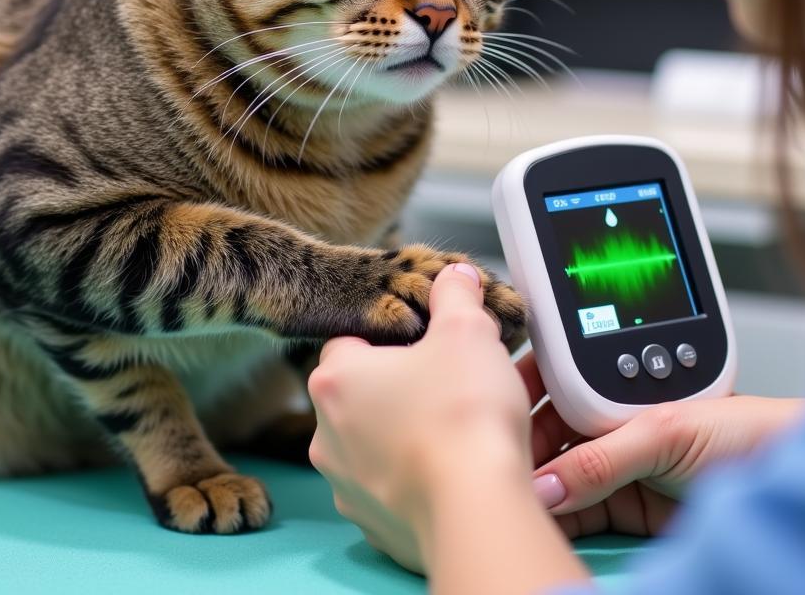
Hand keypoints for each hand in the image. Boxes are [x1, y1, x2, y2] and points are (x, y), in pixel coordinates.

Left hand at [307, 262, 533, 573]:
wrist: (477, 507)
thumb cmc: (463, 413)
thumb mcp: (467, 330)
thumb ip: (455, 294)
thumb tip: (454, 277)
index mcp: (335, 378)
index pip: (351, 340)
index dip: (391, 336)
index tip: (426, 342)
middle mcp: (326, 435)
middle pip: (360, 394)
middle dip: (399, 387)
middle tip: (447, 383)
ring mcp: (345, 485)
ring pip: (372, 444)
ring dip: (404, 434)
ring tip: (455, 429)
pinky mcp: (373, 526)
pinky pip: (391, 490)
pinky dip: (415, 479)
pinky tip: (453, 470)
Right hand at [522, 349, 804, 538]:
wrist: (789, 476)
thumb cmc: (745, 432)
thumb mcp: (664, 434)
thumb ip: (600, 459)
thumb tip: (544, 483)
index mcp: (615, 391)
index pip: (552, 393)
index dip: (520, 406)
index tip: (489, 424)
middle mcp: (612, 428)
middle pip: (550, 441)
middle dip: (522, 455)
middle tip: (497, 474)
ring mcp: (620, 471)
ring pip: (561, 481)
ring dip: (538, 492)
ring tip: (512, 503)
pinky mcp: (630, 513)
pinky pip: (581, 516)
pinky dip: (559, 523)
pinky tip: (542, 524)